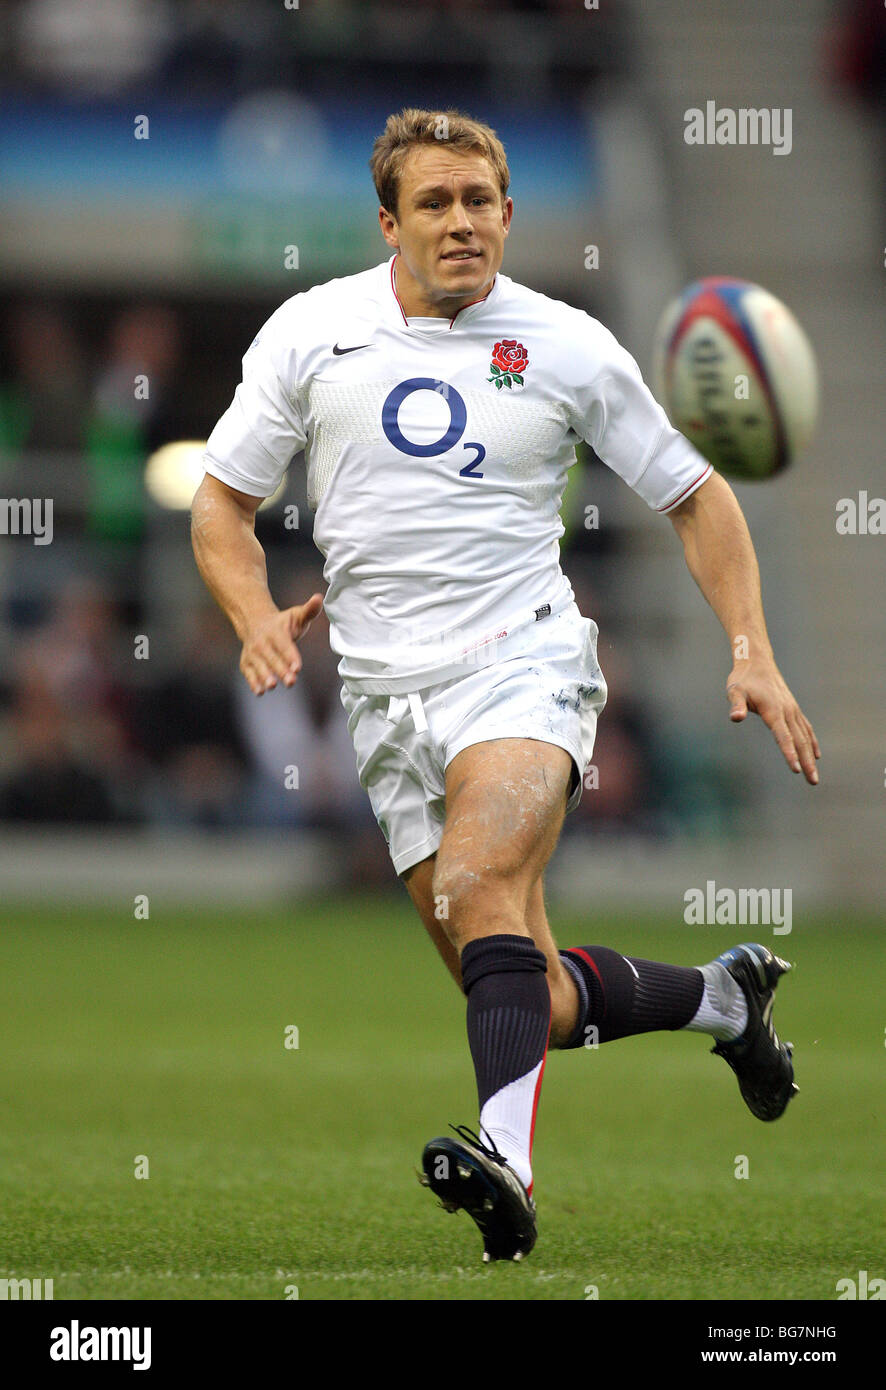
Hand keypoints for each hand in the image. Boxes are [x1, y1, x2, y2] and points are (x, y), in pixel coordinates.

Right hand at [240, 593, 323, 694]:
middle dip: (281, 670)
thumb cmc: (282, 623)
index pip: (285, 645)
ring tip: (272, 686)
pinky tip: (260, 691)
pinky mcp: (246, 662)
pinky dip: (253, 682)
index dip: (291, 656)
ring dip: (265, 676)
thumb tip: (319, 597)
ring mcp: (252, 653)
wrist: (255, 622)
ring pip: (259, 666)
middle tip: (291, 681)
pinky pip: (249, 673)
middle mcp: (262, 643)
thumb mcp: (296, 614)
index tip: (297, 667)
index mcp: (275, 631)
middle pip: (273, 658)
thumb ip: (309, 610)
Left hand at [727, 659, 820, 783]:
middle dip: (806, 762)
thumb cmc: (743, 679)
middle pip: (799, 740)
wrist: (757, 662)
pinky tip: (815, 755)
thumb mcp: (734, 691)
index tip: (796, 769)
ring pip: (805, 737)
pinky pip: (806, 728)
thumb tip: (735, 718)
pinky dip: (811, 742)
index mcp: (774, 710)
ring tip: (813, 776)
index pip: (784, 736)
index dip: (789, 753)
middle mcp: (787, 711)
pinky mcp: (793, 709)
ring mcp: (792, 710)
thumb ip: (736, 705)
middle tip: (813, 782)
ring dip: (810, 757)